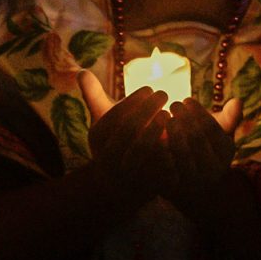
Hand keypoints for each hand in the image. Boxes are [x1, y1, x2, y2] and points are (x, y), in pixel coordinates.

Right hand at [83, 85, 174, 208]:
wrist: (118, 188)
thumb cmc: (115, 143)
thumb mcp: (102, 121)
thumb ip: (93, 96)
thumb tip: (80, 71)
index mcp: (97, 137)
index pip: (114, 114)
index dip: (133, 100)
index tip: (150, 88)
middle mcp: (106, 157)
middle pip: (127, 130)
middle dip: (147, 109)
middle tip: (164, 94)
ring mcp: (124, 174)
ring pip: (141, 150)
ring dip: (157, 129)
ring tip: (171, 114)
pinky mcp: (143, 188)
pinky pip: (157, 169)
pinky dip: (169, 152)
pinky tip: (179, 137)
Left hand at [155, 97, 240, 226]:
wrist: (194, 191)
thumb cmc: (204, 151)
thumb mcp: (219, 135)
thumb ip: (229, 118)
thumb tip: (237, 101)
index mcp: (225, 154)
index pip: (212, 130)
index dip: (199, 113)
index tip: (187, 99)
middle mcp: (212, 171)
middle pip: (197, 140)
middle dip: (184, 119)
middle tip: (173, 104)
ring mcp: (191, 182)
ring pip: (181, 153)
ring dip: (171, 132)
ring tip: (162, 116)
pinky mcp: (170, 189)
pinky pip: (164, 166)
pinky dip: (158, 148)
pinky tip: (151, 133)